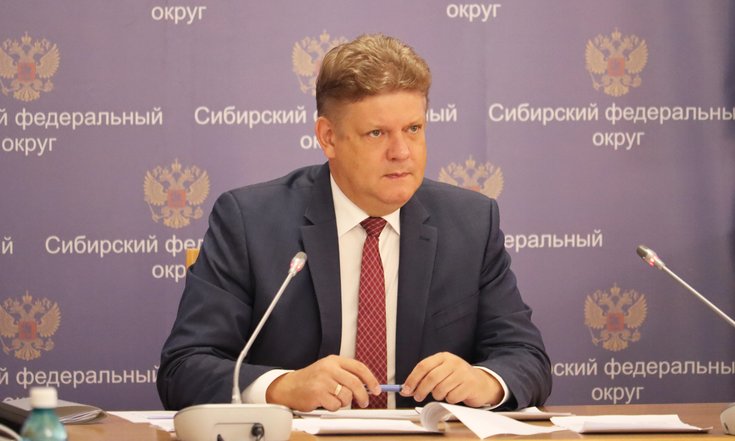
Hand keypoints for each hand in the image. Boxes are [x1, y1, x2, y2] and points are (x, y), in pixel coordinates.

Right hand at [265, 355, 380, 411]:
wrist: (289, 386)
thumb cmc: (311, 379)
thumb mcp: (328, 370)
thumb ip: (346, 374)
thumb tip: (368, 385)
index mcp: (334, 360)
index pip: (359, 368)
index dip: (371, 380)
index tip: (376, 389)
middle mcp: (329, 368)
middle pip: (356, 383)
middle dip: (363, 396)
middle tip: (364, 402)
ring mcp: (323, 381)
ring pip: (346, 396)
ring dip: (344, 402)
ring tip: (334, 399)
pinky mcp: (318, 393)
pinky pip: (335, 405)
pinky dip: (334, 407)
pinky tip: (325, 402)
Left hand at [400, 352, 502, 406]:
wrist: (481, 383)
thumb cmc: (457, 378)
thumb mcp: (441, 372)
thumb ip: (424, 378)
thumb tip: (406, 389)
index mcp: (443, 357)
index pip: (423, 366)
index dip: (412, 379)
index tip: (405, 390)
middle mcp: (453, 362)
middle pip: (431, 378)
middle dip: (421, 390)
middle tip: (418, 397)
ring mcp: (462, 373)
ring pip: (441, 389)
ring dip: (437, 396)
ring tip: (441, 394)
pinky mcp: (469, 384)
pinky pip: (452, 397)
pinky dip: (449, 399)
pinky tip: (454, 395)